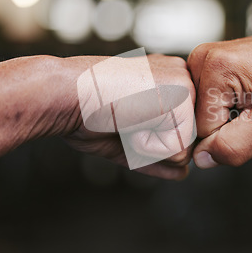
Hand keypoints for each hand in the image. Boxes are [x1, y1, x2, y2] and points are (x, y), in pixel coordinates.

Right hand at [62, 54, 195, 179]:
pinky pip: (177, 150)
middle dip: (152, 145)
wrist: (64, 94)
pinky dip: (147, 146)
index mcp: (170, 82)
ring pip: (184, 150)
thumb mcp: (127, 138)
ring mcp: (186, 86)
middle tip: (123, 117)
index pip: (179, 135)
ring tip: (126, 116)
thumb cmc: (86, 112)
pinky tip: (129, 118)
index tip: (122, 117)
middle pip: (186, 143)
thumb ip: (158, 154)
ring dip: (149, 146)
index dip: (148, 141)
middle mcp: (183, 78)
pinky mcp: (184, 98)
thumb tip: (184, 173)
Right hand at [187, 28, 251, 167]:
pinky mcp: (205, 63)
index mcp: (213, 66)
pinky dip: (222, 105)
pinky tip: (242, 94)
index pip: (201, 129)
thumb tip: (201, 158)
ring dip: (224, 115)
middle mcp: (200, 58)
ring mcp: (201, 59)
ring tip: (249, 98)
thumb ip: (234, 145)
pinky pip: (204, 100)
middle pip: (197, 118)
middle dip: (225, 123)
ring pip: (200, 112)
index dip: (229, 134)